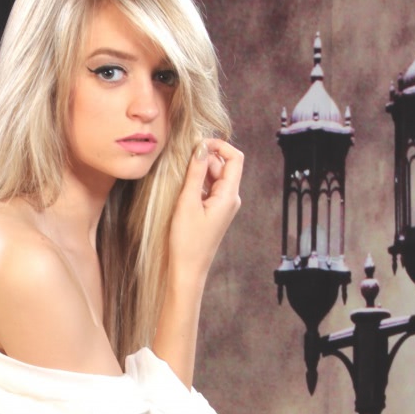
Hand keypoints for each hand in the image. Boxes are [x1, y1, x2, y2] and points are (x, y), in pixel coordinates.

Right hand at [167, 137, 243, 283]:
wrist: (187, 270)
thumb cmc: (187, 241)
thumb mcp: (187, 203)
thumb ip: (195, 172)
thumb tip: (201, 146)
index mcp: (229, 196)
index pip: (235, 158)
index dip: (219, 145)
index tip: (198, 143)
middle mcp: (231, 199)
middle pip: (224, 166)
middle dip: (206, 157)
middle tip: (181, 158)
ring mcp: (223, 205)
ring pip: (215, 177)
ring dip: (199, 170)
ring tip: (179, 174)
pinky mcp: (214, 211)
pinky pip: (209, 189)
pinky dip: (197, 183)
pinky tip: (182, 188)